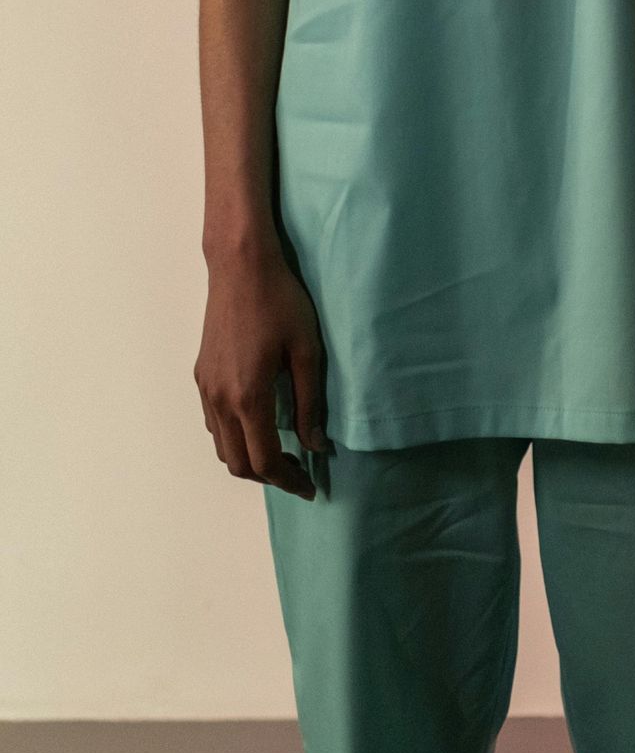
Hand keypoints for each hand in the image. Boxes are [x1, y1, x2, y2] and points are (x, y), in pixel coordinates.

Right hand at [195, 242, 329, 497]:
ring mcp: (206, 388)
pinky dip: (234, 436)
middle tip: (298, 472)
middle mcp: (220, 399)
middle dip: (268, 476)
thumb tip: (315, 443)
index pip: (264, 460)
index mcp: (248, 397)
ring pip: (222, 445)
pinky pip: (214, 422)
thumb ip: (309, 402)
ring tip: (281, 452)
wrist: (241, 266)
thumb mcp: (306, 351)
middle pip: (237, 462)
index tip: (310, 486)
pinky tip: (257, 423)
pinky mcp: (201, 374)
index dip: (288, 480)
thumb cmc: (280, 302)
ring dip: (248, 458)